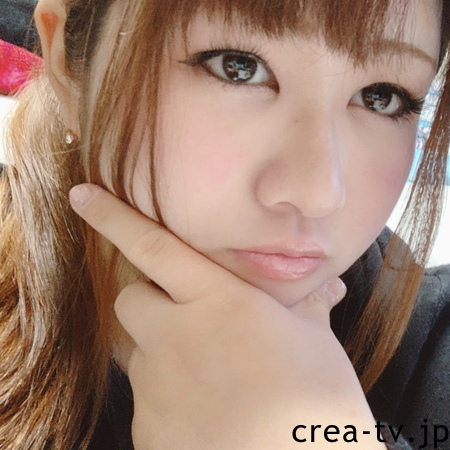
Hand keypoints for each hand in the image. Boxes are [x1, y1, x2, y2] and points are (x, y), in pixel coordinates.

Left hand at [70, 184, 384, 449]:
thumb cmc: (316, 407)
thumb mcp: (318, 345)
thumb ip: (307, 307)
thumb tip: (326, 287)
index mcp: (218, 303)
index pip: (153, 247)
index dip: (114, 217)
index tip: (82, 196)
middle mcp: (176, 337)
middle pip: (132, 299)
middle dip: (152, 300)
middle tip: (187, 315)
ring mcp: (156, 386)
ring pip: (138, 349)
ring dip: (161, 348)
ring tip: (205, 370)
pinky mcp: (148, 430)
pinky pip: (145, 397)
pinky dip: (167, 394)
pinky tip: (204, 410)